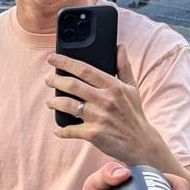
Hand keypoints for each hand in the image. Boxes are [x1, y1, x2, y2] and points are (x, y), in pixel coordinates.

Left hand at [45, 50, 163, 163]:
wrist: (140, 143)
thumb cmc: (133, 114)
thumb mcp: (132, 88)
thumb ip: (123, 67)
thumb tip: (119, 47)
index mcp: (113, 86)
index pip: (85, 70)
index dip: (65, 62)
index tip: (52, 58)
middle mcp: (105, 99)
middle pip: (72, 85)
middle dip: (56, 80)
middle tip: (49, 80)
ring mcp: (98, 117)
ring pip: (68, 105)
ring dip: (54, 102)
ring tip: (50, 102)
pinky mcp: (93, 134)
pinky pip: (70, 130)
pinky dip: (61, 130)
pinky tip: (58, 129)